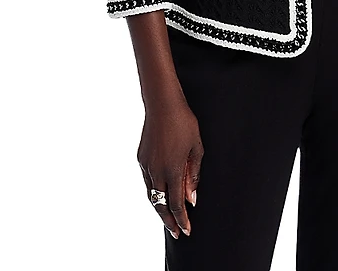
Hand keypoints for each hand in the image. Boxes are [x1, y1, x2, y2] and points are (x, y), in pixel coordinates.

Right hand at [137, 96, 204, 237]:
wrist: (162, 104)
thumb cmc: (184, 123)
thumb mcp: (196, 147)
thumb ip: (193, 174)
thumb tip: (191, 198)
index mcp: (172, 170)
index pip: (176, 204)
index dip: (181, 220)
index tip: (186, 231)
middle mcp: (157, 171)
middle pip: (161, 205)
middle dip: (168, 221)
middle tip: (176, 232)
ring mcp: (146, 165)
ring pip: (152, 195)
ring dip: (159, 208)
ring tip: (168, 218)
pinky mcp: (141, 158)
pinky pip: (147, 181)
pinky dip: (154, 192)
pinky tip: (160, 194)